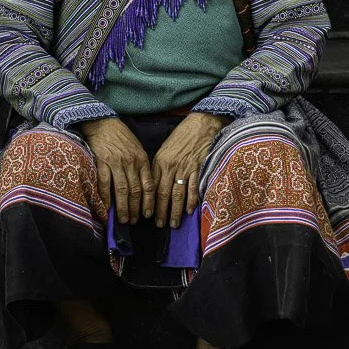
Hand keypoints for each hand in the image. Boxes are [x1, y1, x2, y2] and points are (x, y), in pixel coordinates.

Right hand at [79, 117, 154, 223]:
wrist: (103, 123)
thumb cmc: (121, 137)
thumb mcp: (137, 149)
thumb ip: (141, 166)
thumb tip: (144, 188)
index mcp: (142, 159)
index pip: (148, 185)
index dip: (149, 202)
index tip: (148, 214)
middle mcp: (131, 162)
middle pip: (135, 191)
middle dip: (135, 209)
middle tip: (133, 221)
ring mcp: (116, 162)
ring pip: (121, 190)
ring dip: (122, 207)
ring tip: (122, 219)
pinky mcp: (102, 161)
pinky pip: (104, 183)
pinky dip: (105, 197)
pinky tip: (106, 208)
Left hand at [151, 112, 229, 229]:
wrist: (201, 123)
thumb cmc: (182, 136)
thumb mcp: (165, 149)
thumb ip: (160, 167)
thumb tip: (155, 185)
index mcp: (159, 161)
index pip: (152, 187)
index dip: (150, 203)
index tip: (148, 216)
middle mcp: (170, 166)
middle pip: (163, 194)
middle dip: (161, 212)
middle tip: (160, 225)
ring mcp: (185, 168)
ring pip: (178, 195)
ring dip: (175, 211)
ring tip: (174, 223)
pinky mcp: (198, 168)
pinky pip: (193, 188)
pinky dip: (191, 201)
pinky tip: (189, 211)